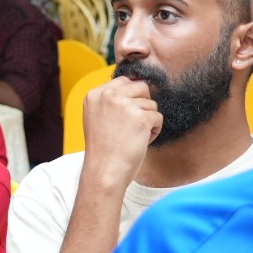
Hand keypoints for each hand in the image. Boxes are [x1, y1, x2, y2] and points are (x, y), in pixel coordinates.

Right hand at [80, 76, 161, 191]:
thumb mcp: (97, 117)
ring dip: (148, 121)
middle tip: (133, 126)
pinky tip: (141, 141)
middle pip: (141, 87)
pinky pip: (158, 117)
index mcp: (94, 94)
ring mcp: (124, 105)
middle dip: (143, 105)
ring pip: (151, 104)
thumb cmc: (103, 149)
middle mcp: (108, 95)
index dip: (132, 96)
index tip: (129, 114)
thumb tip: (139, 85)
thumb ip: (111, 101)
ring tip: (134, 137)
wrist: (104, 171)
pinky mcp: (140, 117)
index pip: (124, 81)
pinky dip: (154, 131)